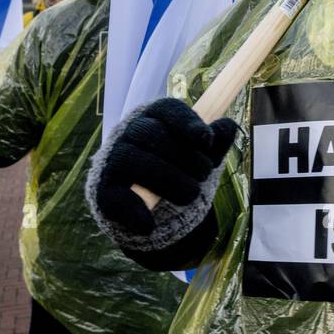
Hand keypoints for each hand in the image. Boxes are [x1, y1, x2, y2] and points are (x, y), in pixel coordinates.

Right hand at [92, 98, 238, 235]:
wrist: (150, 204)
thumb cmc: (178, 167)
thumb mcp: (201, 154)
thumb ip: (216, 141)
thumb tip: (229, 126)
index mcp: (154, 117)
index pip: (167, 109)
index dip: (187, 122)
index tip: (206, 139)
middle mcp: (129, 133)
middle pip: (151, 134)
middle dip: (184, 156)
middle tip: (205, 174)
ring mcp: (113, 161)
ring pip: (134, 161)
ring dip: (167, 180)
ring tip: (192, 194)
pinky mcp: (104, 189)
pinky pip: (115, 196)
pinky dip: (133, 211)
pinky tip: (149, 225)